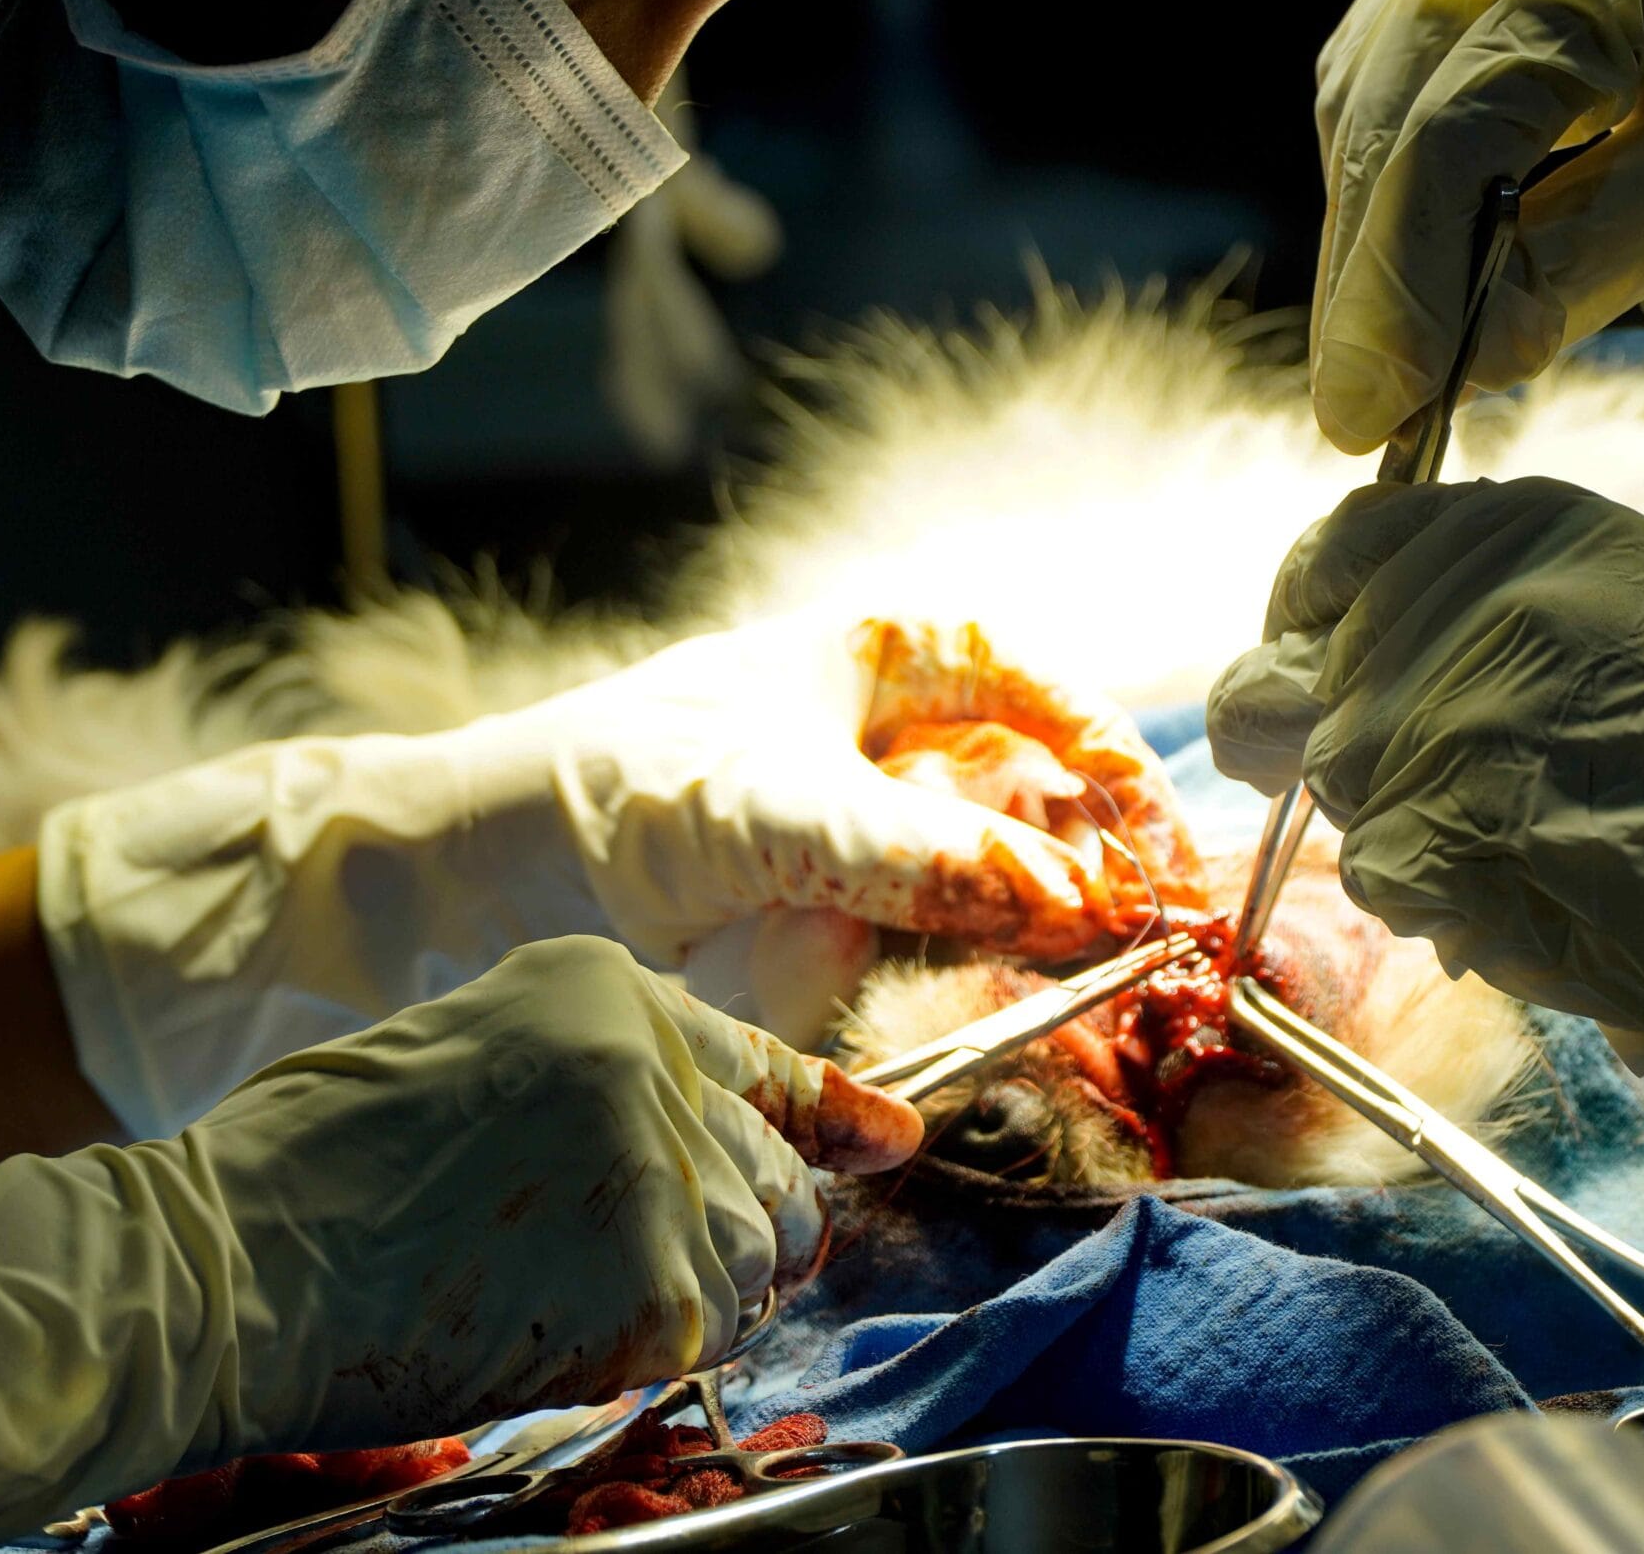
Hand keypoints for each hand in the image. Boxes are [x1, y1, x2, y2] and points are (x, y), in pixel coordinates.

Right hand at [0, 935, 922, 1550]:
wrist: (223, 1262)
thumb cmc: (315, 1166)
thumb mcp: (477, 1057)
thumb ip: (608, 1084)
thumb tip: (714, 1145)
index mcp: (609, 991)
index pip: (762, 1063)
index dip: (829, 1112)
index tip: (885, 1138)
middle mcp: (659, 1065)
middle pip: (776, 1175)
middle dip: (737, 1225)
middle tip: (649, 1263)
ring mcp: (668, 1177)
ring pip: (760, 1256)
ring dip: (695, 1288)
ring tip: (566, 1286)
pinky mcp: (660, 1289)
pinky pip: (708, 1334)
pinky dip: (644, 1349)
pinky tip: (549, 1327)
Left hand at [41, 613, 1196, 1134]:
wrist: (485, 881)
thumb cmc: (618, 789)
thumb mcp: (776, 807)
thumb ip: (922, 856)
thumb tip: (1062, 899)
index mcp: (883, 660)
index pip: (1035, 694)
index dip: (1105, 759)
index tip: (1150, 836)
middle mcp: (893, 741)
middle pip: (1037, 787)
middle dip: (1105, 847)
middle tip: (1158, 918)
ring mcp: (875, 832)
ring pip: (1008, 867)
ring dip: (1071, 911)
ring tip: (1126, 958)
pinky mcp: (852, 916)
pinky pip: (954, 935)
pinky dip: (1008, 960)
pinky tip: (1052, 982)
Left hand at [1207, 478, 1643, 1213]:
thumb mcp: (1627, 606)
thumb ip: (1484, 605)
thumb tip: (1351, 643)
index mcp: (1506, 526)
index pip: (1327, 557)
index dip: (1310, 624)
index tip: (1324, 665)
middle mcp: (1446, 602)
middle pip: (1285, 679)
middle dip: (1329, 743)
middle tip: (1421, 791)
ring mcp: (1421, 723)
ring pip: (1326, 789)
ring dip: (1401, 829)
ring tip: (1531, 845)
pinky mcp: (1420, 839)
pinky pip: (1375, 877)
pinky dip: (1436, 903)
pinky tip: (1536, 899)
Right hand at [1310, 0, 1643, 450]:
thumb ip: (1603, 251)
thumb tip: (1473, 361)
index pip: (1452, 135)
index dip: (1401, 287)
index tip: (1377, 415)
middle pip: (1383, 119)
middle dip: (1364, 284)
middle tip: (1360, 418)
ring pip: (1365, 101)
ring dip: (1365, 241)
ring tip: (1383, 365)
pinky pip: (1388, 75)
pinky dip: (1390, 184)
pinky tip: (1408, 268)